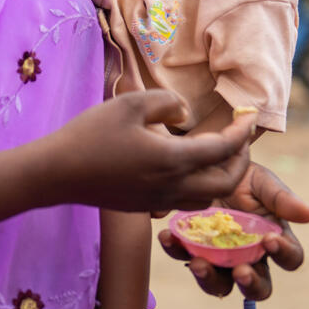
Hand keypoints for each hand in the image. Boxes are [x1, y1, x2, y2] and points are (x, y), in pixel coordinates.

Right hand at [35, 90, 250, 212]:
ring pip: (208, 197)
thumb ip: (167, 102)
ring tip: (219, 154)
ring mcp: (159, 201)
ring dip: (223, 177)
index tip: (251, 115)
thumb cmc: (91, 133)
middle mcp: (173, 186)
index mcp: (173, 160)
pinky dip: (200, 186)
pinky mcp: (145, 206)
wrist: (57, 173)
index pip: (224, 149)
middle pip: (226, 182)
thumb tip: (184, 114)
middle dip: (241, 159)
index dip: (243, 131)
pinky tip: (188, 168)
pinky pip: (186, 201)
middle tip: (240, 137)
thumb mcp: (130, 102)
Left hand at [156, 161, 308, 299]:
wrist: (208, 162)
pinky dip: (175, 250)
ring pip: (219, 285)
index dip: (284, 254)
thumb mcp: (262, 181)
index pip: (290, 258)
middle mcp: (249, 256)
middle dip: (250, 283)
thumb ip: (281, 198)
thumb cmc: (243, 174)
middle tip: (240, 271)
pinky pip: (183, 257)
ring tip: (199, 262)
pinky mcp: (191, 249)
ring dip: (209, 279)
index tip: (271, 240)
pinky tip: (168, 236)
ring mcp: (219, 258)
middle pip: (257, 287)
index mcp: (274, 238)